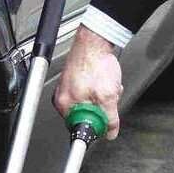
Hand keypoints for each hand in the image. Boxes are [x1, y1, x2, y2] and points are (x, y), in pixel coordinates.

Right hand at [53, 25, 122, 139]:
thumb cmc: (96, 62)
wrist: (94, 40)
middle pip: (85, 116)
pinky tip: (102, 81)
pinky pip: (86, 93)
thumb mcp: (108, 95)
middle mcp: (62, 98)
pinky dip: (97, 90)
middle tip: (108, 99)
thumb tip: (110, 132)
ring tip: (107, 87)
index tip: (105, 122)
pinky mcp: (72, 80)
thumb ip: (110, 118)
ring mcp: (66, 88)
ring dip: (101, 99)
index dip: (96, 125)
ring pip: (88, 104)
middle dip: (100, 110)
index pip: (81, 128)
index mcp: (65, 105)